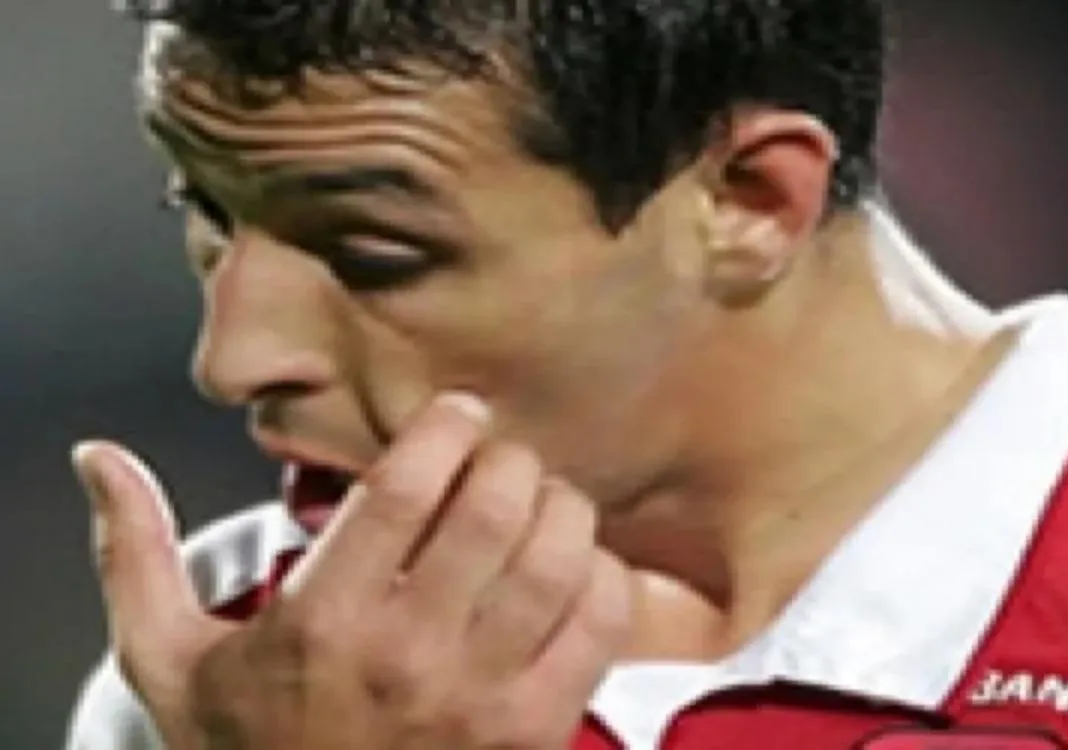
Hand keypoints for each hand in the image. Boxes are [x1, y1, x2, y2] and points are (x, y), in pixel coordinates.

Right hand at [73, 393, 632, 749]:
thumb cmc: (248, 748)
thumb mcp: (169, 662)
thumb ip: (135, 555)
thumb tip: (98, 460)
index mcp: (323, 622)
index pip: (407, 485)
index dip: (446, 427)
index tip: (457, 414)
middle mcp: (410, 657)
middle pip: (498, 507)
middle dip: (507, 459)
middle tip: (496, 460)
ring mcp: (482, 700)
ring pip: (561, 558)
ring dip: (560, 508)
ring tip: (536, 504)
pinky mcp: (536, 732)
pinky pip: (603, 623)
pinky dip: (602, 576)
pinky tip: (569, 570)